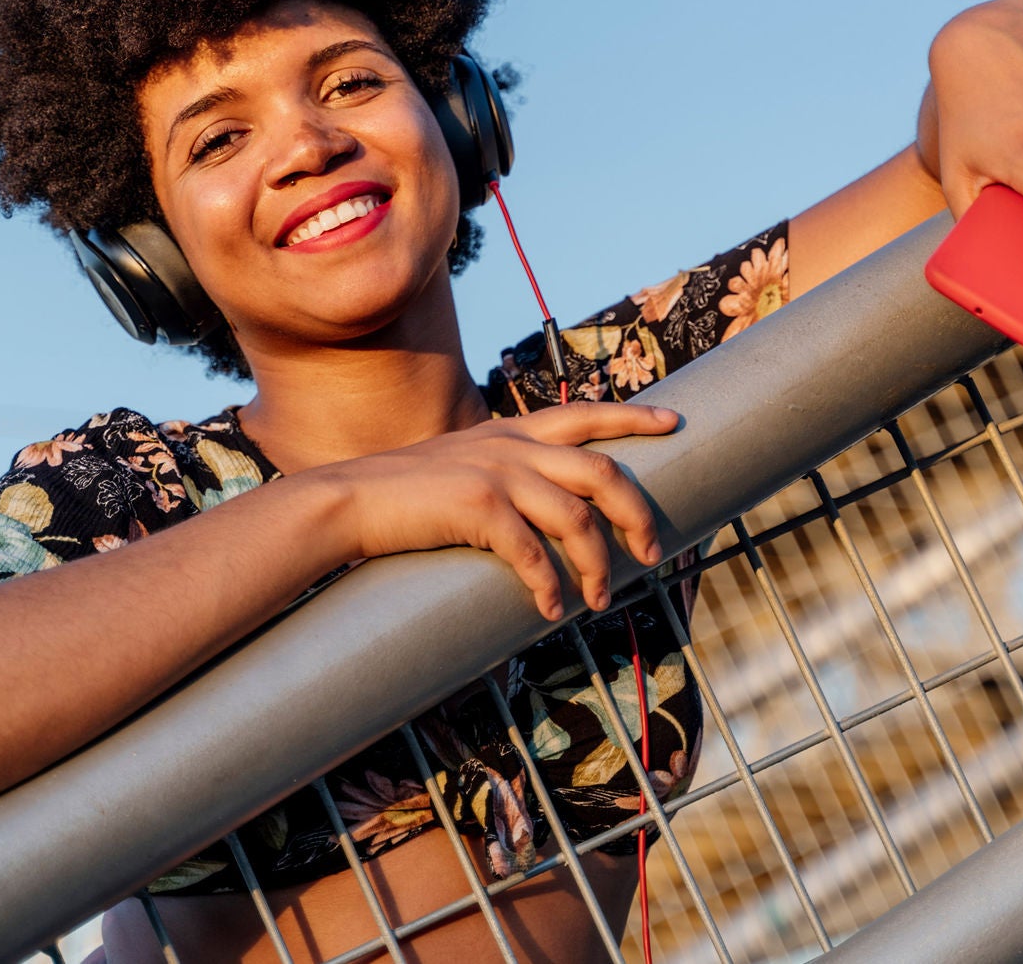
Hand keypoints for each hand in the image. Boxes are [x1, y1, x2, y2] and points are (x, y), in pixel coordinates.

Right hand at [302, 402, 678, 620]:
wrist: (348, 500)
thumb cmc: (403, 495)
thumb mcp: (461, 465)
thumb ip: (502, 471)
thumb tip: (542, 509)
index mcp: (511, 431)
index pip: (586, 413)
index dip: (634, 418)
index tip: (674, 422)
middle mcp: (511, 445)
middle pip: (602, 471)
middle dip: (637, 514)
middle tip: (653, 552)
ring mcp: (496, 472)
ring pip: (577, 518)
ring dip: (597, 565)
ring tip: (597, 600)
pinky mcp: (478, 506)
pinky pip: (532, 553)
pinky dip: (549, 585)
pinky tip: (551, 608)